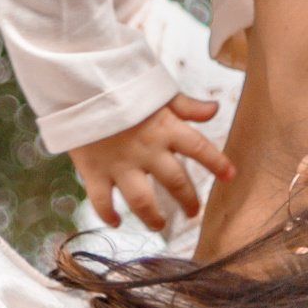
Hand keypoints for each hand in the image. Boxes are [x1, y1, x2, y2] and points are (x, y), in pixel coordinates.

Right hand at [72, 97, 235, 232]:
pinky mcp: (94, 171)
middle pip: (176, 182)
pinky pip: (102, 201)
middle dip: (188, 201)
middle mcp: (147, 150)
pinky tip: (115, 221)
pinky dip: (108, 215)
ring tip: (159, 224)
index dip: (218, 164)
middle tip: (193, 212)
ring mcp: (120, 164)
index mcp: (165, 128)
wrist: (77, 83)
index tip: (230, 176)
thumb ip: (186, 106)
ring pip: (143, 201)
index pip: (200, 149)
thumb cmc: (121, 86)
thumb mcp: (157, 91)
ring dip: (153, 217)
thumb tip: (214, 109)